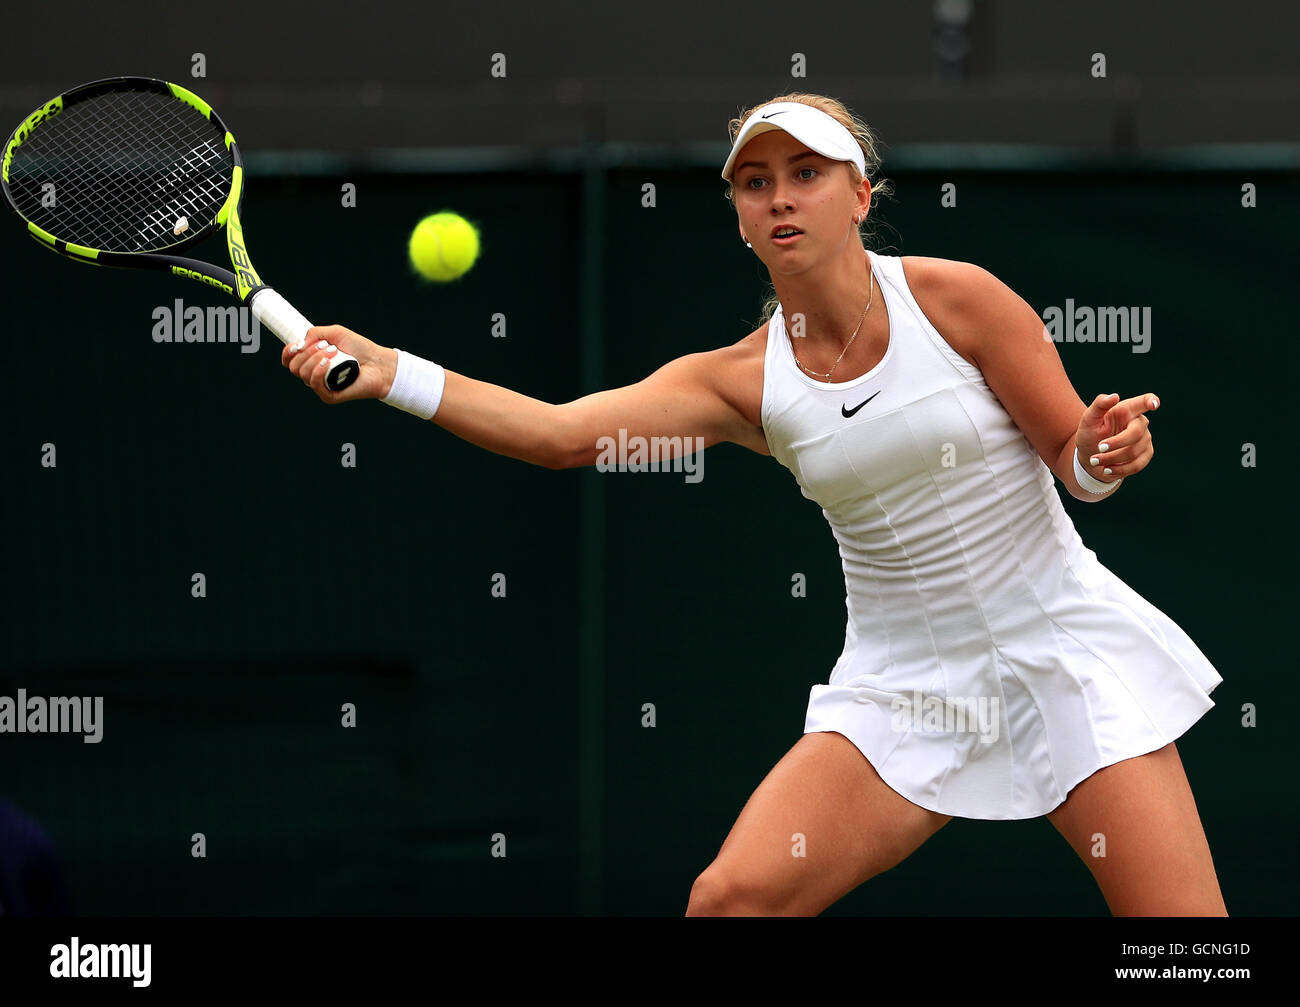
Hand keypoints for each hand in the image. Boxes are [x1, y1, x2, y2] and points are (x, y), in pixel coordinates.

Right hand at [280, 324, 397, 402]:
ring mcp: (321, 386)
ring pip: (302, 373)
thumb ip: (314, 333)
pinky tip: (328, 363)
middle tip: (328, 346)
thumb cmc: (359, 348)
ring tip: (334, 352)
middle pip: (294, 366)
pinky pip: (313, 384)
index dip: (288, 352)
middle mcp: (315, 374)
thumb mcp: (335, 333)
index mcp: (313, 360)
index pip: (289, 361)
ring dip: (316, 357)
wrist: (379, 363)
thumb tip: (299, 344)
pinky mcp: (329, 395)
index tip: (297, 345)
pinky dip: (318, 370)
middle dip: (307, 352)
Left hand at [1076, 392, 1159, 479]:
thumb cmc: (1090, 433)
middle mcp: (1139, 423)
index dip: (1151, 401)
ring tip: (1094, 461)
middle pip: (1136, 433)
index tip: (1154, 404)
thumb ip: (1099, 405)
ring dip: (1111, 458)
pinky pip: (1137, 465)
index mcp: (1127, 410)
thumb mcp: (1088, 419)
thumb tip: (1114, 396)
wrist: (1089, 455)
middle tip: (1099, 448)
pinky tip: (1106, 469)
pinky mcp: (1145, 455)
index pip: (1144, 402)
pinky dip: (1119, 469)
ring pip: (1134, 451)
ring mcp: (1145, 439)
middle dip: (1116, 443)